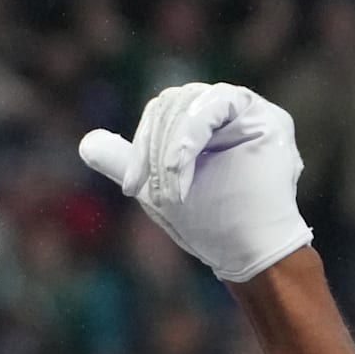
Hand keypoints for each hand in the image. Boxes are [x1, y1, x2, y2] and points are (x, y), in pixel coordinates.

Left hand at [79, 82, 311, 281]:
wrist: (245, 251)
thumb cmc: (207, 223)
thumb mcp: (154, 188)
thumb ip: (124, 162)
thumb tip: (87, 143)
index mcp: (200, 124)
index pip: (161, 111)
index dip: (141, 144)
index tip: (131, 189)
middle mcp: (226, 112)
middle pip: (171, 102)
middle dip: (153, 147)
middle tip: (152, 193)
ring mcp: (249, 112)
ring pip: (190, 102)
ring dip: (170, 148)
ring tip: (172, 192)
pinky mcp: (268, 118)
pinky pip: (218, 103)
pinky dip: (189, 137)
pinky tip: (180, 171)